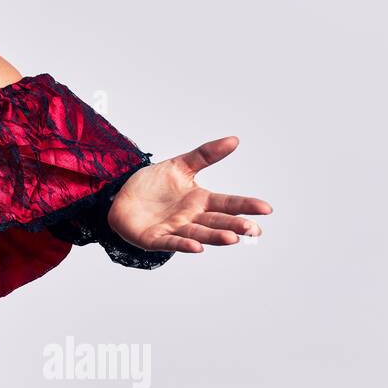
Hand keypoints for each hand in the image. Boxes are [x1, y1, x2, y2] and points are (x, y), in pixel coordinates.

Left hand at [106, 136, 271, 252]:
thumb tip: (234, 140)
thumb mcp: (179, 165)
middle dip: (235, 225)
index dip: (246, 206)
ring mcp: (174, 229)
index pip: (228, 203)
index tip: (266, 208)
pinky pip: (170, 242)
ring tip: (232, 238)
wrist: (121, 196)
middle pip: (217, 221)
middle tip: (254, 230)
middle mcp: (191, 218)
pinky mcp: (155, 239)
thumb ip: (205, 155)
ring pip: (198, 234)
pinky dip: (184, 245)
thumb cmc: (153, 185)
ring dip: (215, 237)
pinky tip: (196, 247)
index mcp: (200, 201)